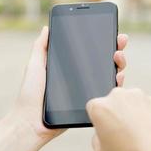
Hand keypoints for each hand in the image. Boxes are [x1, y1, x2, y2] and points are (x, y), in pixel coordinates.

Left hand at [13, 26, 127, 140]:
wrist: (32, 122)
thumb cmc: (30, 94)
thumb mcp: (35, 66)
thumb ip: (41, 47)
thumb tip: (47, 28)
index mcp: (70, 67)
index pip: (90, 52)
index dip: (102, 41)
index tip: (111, 32)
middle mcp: (81, 78)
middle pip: (104, 61)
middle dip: (116, 50)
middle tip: (120, 42)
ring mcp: (87, 90)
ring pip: (109, 75)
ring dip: (119, 64)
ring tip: (118, 58)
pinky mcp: (91, 103)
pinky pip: (107, 92)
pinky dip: (116, 83)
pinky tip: (118, 77)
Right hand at [86, 88, 150, 150]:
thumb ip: (96, 138)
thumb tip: (102, 134)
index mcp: (100, 107)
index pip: (94, 108)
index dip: (100, 120)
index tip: (105, 128)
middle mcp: (119, 96)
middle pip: (113, 102)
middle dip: (116, 114)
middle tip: (122, 133)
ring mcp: (139, 95)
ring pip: (131, 102)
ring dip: (132, 113)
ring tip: (138, 134)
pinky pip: (147, 105)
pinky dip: (148, 114)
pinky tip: (148, 130)